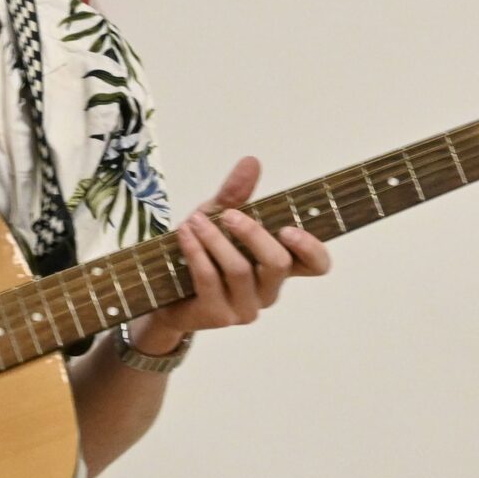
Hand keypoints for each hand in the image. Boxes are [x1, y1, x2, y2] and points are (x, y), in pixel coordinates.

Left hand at [142, 157, 333, 351]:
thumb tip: (251, 161)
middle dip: (253, 234)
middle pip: (278, 264)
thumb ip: (236, 194)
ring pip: (240, 271)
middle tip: (229, 214)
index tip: (289, 229)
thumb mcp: (218, 216)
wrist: (162, 288)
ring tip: (195, 220)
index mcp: (279, 266)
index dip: (312, 249)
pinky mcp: (218, 316)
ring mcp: (245, 308)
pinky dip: (196, 253)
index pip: (316, 264)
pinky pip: (210, 280)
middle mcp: (268, 290)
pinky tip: (184, 234)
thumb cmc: (201, 250)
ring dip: (216, 240)